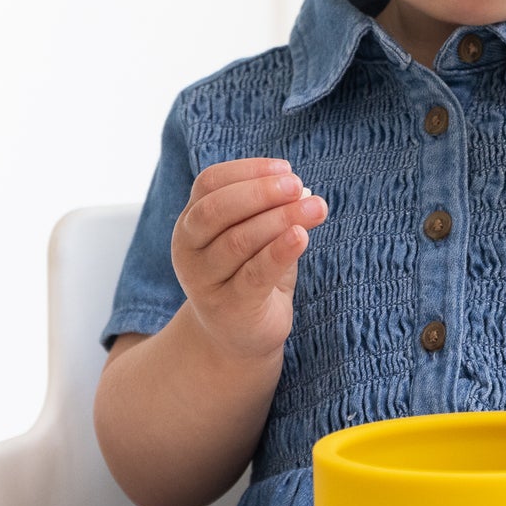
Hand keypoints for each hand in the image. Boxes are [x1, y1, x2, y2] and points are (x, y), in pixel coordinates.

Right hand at [171, 158, 327, 361]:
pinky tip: (302, 236)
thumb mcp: (256, 236)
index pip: (210, 183)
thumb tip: (301, 189)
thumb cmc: (249, 274)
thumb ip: (271, 212)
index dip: (248, 170)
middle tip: (298, 185)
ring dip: (281, 218)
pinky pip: (254, 274)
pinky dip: (279, 251)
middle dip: (261, 192)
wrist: (238, 336)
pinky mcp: (228, 308)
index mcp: (191, 222)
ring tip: (316, 207)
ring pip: (239, 240)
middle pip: (216, 209)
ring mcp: (204, 281)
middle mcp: (188, 250)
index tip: (287, 168)